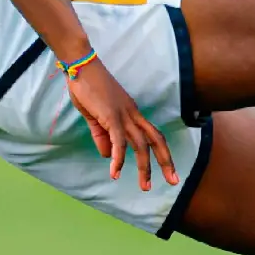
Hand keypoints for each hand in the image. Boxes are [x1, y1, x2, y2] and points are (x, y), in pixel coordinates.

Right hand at [66, 59, 179, 190]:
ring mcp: (123, 114)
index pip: (152, 134)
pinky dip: (118, 157)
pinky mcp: (111, 115)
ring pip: (140, 143)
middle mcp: (132, 114)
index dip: (161, 152)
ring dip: (144, 166)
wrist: (81, 67)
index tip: (167, 170)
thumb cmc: (87, 88)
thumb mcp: (94, 117)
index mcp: (131, 113)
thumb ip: (101, 136)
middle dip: (165, 161)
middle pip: (155, 139)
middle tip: (174, 181)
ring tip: (145, 186)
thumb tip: (106, 156)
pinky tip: (115, 172)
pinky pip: (118, 140)